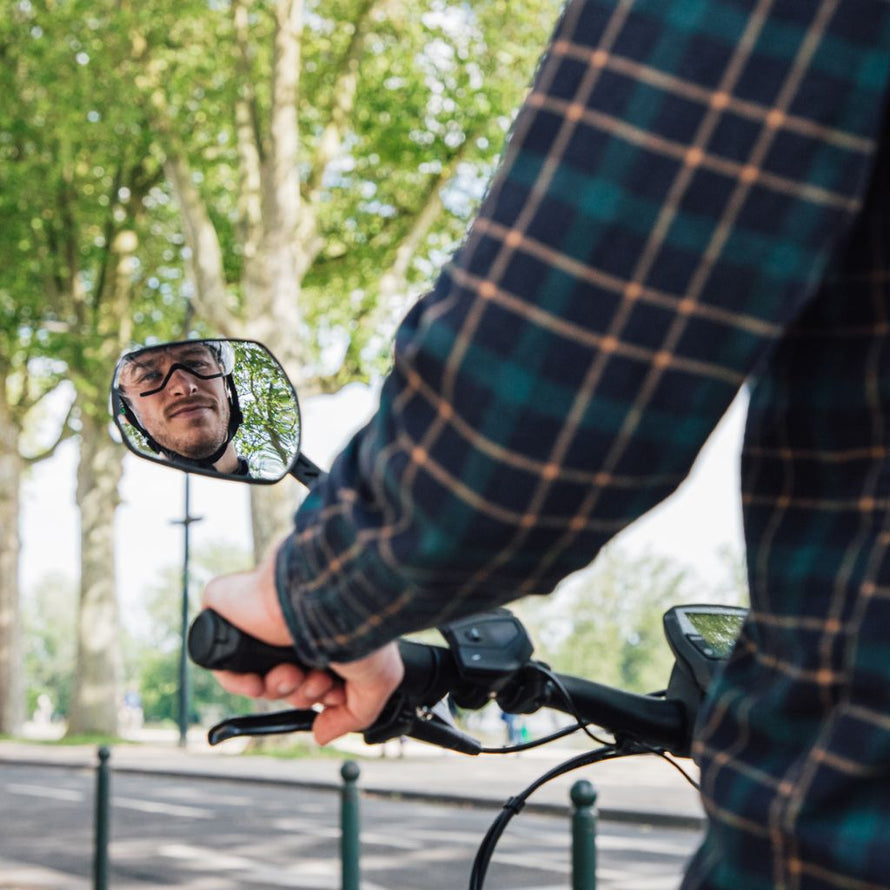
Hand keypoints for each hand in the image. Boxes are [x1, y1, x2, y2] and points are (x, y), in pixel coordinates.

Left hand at [200, 539, 404, 744]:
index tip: (334, 694)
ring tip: (292, 673)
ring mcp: (263, 620)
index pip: (313, 678)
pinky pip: (225, 661)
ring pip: (258, 675)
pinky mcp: (233, 613)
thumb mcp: (376, 680)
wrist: (328, 597)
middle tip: (314, 682)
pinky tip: (259, 681)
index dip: (321, 695)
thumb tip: (323, 734)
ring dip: (276, 688)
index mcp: (326, 634)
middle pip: (286, 682)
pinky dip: (239, 682)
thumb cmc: (357, 624)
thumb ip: (355, 714)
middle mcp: (295, 628)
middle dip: (301, 693)